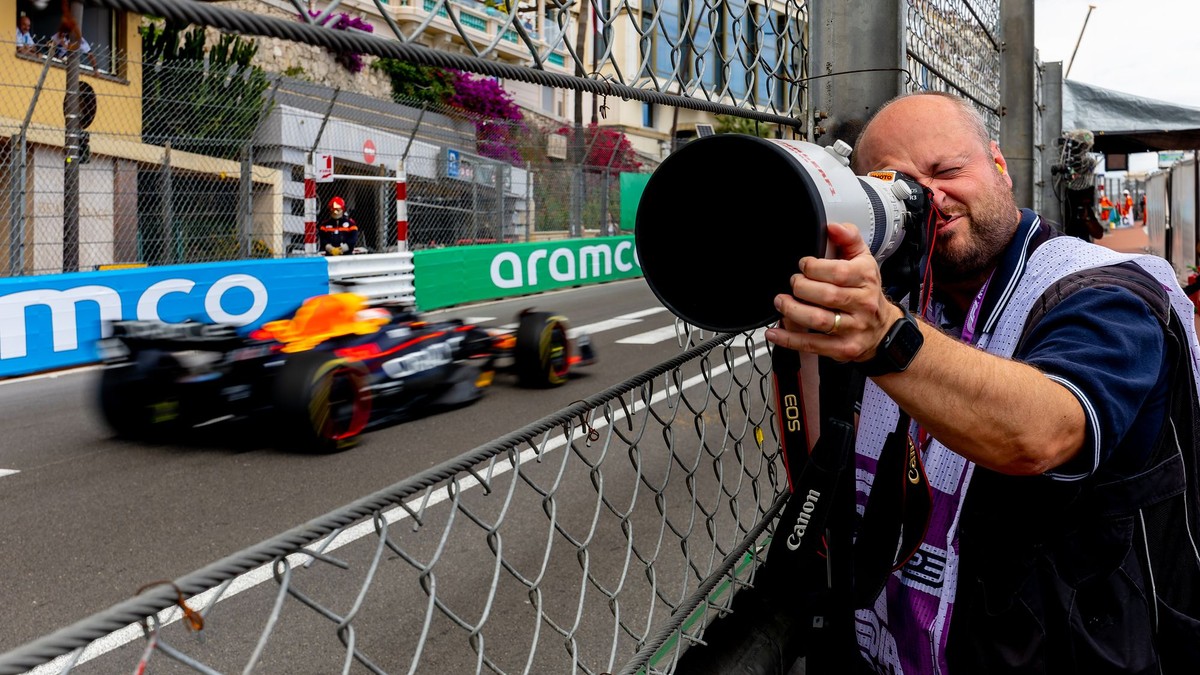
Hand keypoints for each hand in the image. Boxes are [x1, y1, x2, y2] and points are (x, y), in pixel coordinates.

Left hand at [764, 222, 902, 362]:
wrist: (883, 330)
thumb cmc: (867, 293)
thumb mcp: (864, 260)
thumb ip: (849, 238)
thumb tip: (833, 226)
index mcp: (866, 279)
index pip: (839, 272)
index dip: (814, 268)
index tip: (803, 265)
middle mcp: (862, 304)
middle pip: (826, 295)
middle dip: (801, 287)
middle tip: (792, 283)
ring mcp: (853, 328)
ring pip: (818, 320)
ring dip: (792, 310)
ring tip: (780, 301)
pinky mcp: (843, 348)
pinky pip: (813, 344)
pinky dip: (790, 339)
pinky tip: (774, 332)